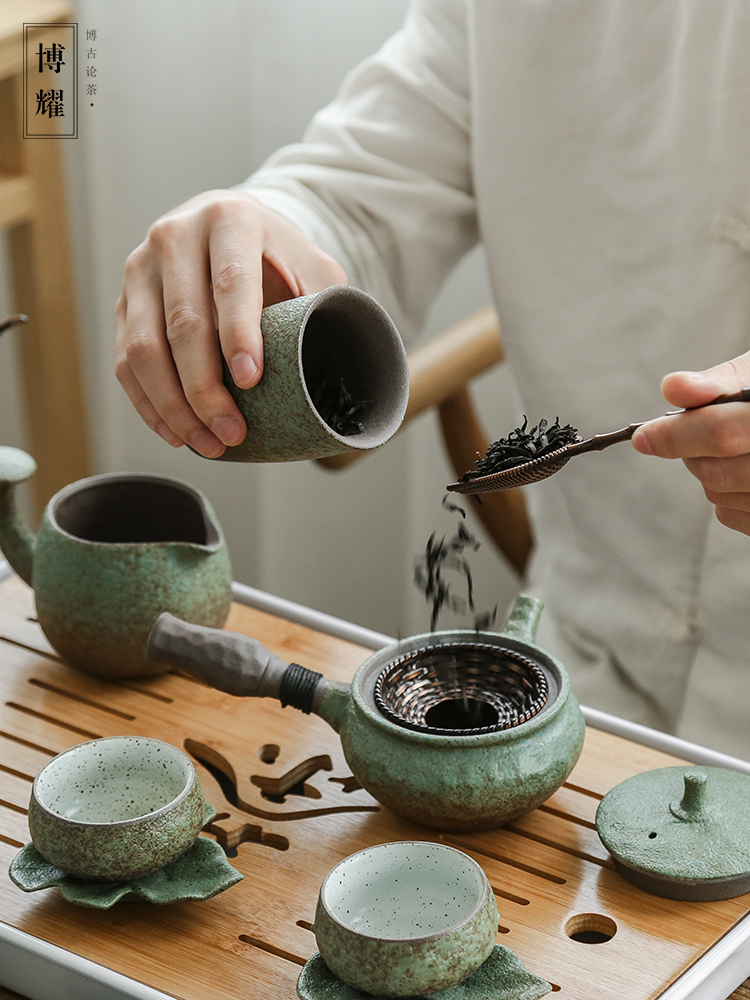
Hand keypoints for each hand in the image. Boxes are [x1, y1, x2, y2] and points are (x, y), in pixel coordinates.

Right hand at [115, 189, 346, 456]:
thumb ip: (329, 308)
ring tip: (208, 444)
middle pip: (183, 322)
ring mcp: (141, 270)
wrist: (230, 229)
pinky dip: (149, 404)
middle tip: (233, 432)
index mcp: (230, 219)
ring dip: (174, 406)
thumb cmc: (279, 259)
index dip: (239, 335)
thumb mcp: (314, 268)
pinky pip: (125, 361)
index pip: (231, 281)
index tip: (251, 382)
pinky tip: (176, 433)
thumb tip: (349, 372)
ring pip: (144, 348)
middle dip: (206, 388)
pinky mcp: (124, 302)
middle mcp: (175, 236)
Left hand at [632, 354, 749, 533]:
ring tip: (733, 447)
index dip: (675, 435)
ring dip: (708, 470)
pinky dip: (723, 493)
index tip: (642, 436)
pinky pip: (727, 514)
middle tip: (699, 429)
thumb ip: (718, 384)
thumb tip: (673, 387)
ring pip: (716, 495)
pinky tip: (742, 471)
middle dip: (691, 449)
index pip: (720, 433)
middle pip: (714, 472)